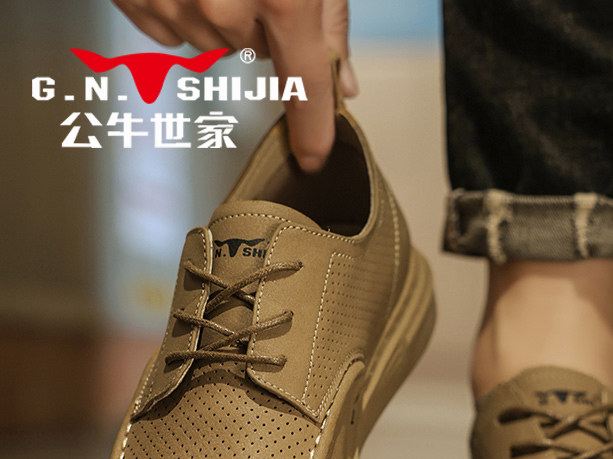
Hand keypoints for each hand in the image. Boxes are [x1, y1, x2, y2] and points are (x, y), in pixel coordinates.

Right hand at [111, 0, 356, 170]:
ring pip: (214, 41)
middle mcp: (227, 11)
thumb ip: (331, 22)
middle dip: (262, 19)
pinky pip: (170, 30)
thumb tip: (344, 82)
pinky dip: (180, 6)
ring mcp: (176, 7)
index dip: (313, 129)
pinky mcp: (137, 0)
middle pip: (258, 52)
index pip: (306, 87)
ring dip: (220, 10)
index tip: (313, 158)